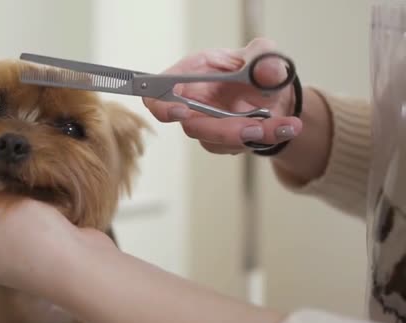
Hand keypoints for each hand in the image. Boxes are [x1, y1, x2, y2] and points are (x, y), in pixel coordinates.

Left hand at [0, 197, 114, 294]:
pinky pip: (25, 224)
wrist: (81, 268)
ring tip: (30, 191)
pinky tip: (46, 203)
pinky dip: (33, 211)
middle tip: (9, 175)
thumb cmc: (37, 239)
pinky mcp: (33, 253)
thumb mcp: (0, 205)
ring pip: (4, 214)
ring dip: (17, 199)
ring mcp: (8, 257)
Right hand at [143, 38, 302, 154]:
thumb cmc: (259, 69)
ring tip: (285, 124)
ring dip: (250, 136)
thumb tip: (265, 72)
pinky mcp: (220, 141)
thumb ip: (266, 59)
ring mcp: (205, 124)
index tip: (180, 111)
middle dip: (223, 130)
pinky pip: (236, 146)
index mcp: (193, 72)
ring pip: (216, 140)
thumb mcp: (267, 54)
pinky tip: (285, 126)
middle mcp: (193, 100)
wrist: (277, 95)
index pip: (160, 92)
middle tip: (256, 128)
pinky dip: (263, 139)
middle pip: (191, 125)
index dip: (162, 105)